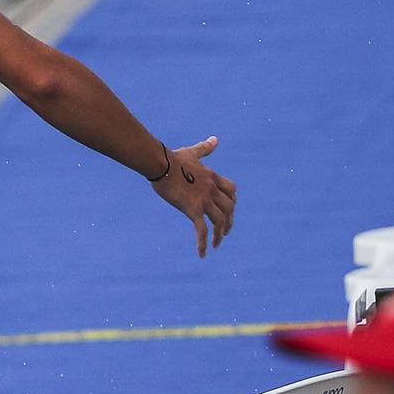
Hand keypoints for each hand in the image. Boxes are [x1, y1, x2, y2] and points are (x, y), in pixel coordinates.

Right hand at [152, 135, 236, 257]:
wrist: (160, 163)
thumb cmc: (173, 157)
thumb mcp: (193, 153)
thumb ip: (205, 148)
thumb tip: (216, 139)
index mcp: (213, 176)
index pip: (232, 191)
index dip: (232, 202)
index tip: (228, 210)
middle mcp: (213, 189)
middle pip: (229, 209)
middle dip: (229, 222)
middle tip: (224, 233)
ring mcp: (204, 200)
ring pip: (220, 221)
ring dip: (219, 235)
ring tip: (216, 244)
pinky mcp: (193, 209)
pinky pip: (202, 230)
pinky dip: (203, 243)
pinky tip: (202, 254)